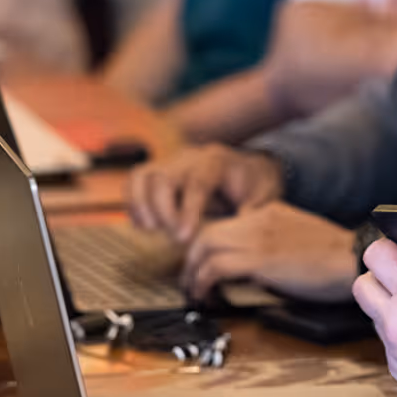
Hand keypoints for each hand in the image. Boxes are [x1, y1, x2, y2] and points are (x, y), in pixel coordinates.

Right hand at [125, 144, 282, 243]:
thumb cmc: (255, 185)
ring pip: (142, 177)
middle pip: (163, 179)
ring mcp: (171, 161)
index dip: (187, 211)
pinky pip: (134, 181)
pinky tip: (144, 224)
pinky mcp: (158, 170)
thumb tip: (238, 229)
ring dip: (142, 207)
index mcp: (217, 161)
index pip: (196, 183)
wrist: (247, 168)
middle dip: (164, 213)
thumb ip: (254, 211)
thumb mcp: (264, 196)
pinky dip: (132, 202)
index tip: (184, 238)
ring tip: (153, 231)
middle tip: (175, 239)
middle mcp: (189, 157)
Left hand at [178, 203, 356, 302]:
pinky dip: (203, 282)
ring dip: (192, 272)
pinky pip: (215, 267)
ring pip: (204, 245)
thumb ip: (272, 244)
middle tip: (190, 282)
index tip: (202, 267)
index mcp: (269, 212)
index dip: (207, 248)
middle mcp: (258, 218)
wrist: (354, 258)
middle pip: (206, 232)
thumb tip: (250, 268)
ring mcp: (258, 236)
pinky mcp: (259, 258)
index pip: (224, 224)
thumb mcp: (298, 239)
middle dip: (191, 259)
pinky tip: (206, 297)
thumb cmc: (335, 259)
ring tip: (194, 292)